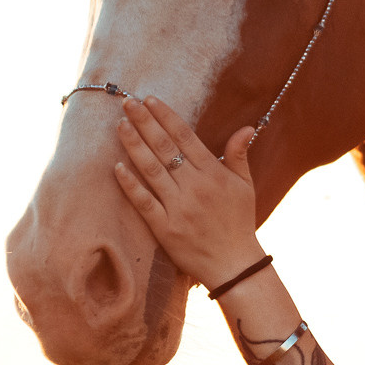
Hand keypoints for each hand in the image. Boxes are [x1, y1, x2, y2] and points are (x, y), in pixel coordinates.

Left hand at [111, 95, 263, 287]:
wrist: (235, 265)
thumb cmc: (239, 223)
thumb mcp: (245, 186)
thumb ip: (240, 155)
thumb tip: (247, 127)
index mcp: (214, 173)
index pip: (186, 137)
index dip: (166, 116)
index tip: (150, 99)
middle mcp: (195, 187)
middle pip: (165, 148)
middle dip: (144, 123)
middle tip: (127, 103)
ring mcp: (179, 208)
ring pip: (151, 170)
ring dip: (133, 146)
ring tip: (120, 126)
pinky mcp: (165, 228)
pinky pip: (144, 202)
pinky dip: (130, 184)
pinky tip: (116, 167)